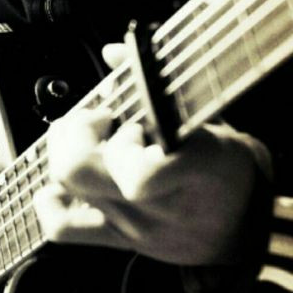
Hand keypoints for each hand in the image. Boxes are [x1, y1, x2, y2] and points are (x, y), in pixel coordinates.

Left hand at [34, 45, 269, 265]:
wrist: (244, 227)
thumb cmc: (226, 167)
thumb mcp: (208, 119)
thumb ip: (160, 84)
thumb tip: (113, 52)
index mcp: (195, 166)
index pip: (140, 171)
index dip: (117, 137)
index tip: (121, 117)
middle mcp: (161, 202)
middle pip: (80, 170)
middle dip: (76, 132)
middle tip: (96, 120)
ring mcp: (137, 226)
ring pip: (69, 187)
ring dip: (64, 151)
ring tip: (82, 140)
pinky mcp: (121, 240)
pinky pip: (65, 228)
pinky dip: (49, 203)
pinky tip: (57, 186)